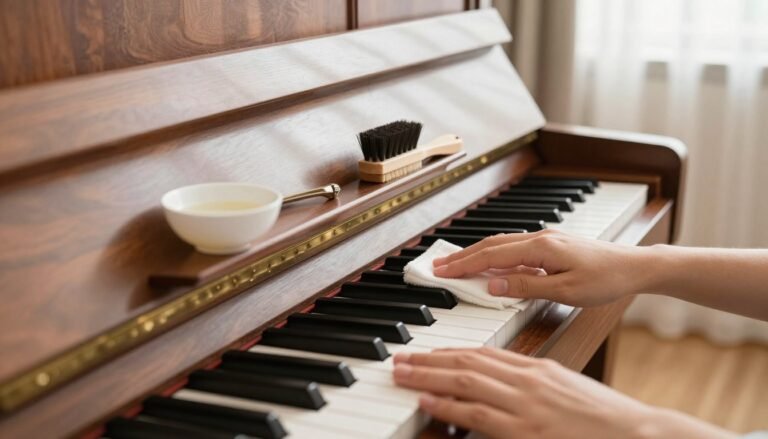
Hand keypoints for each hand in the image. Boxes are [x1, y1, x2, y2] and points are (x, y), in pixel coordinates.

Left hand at [393, 347, 735, 438]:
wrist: (637, 433)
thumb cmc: (602, 418)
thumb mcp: (565, 391)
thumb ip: (533, 386)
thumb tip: (502, 388)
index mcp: (537, 369)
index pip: (483, 353)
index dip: (449, 352)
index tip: (427, 353)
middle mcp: (528, 381)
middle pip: (467, 361)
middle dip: (429, 359)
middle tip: (400, 359)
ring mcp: (526, 405)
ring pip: (466, 381)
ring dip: (428, 376)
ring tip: (402, 373)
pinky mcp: (527, 430)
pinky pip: (480, 414)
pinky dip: (451, 405)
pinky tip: (430, 401)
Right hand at [432, 230, 653, 305]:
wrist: (634, 266)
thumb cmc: (606, 280)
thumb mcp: (566, 291)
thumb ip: (527, 287)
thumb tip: (493, 285)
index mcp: (540, 248)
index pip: (491, 256)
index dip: (464, 264)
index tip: (441, 271)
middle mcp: (539, 238)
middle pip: (491, 245)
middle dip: (462, 256)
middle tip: (438, 266)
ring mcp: (545, 240)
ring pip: (501, 244)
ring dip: (476, 254)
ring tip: (456, 264)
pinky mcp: (551, 245)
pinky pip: (514, 248)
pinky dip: (494, 255)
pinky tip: (489, 265)